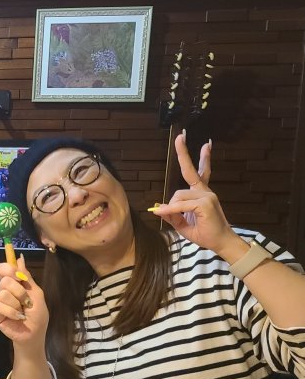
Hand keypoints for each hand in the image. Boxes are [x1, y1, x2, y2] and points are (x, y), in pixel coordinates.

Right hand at [0, 256, 47, 350]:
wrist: (34, 334)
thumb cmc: (37, 315)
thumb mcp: (36, 294)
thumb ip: (27, 277)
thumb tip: (19, 258)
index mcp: (14, 284)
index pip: (3, 269)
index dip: (8, 268)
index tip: (17, 276)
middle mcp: (4, 290)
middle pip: (5, 280)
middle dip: (19, 291)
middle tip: (26, 301)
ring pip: (2, 293)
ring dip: (16, 304)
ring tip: (22, 311)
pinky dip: (11, 312)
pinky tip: (17, 317)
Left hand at [152, 133, 238, 254]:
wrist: (220, 242)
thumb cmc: (204, 233)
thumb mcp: (182, 223)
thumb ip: (172, 214)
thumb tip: (158, 208)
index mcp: (201, 193)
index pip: (198, 172)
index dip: (201, 158)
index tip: (206, 144)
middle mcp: (205, 191)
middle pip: (190, 171)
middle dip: (184, 152)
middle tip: (180, 136)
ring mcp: (207, 195)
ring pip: (178, 196)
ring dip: (173, 209)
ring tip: (183, 221)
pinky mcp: (206, 203)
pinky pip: (180, 205)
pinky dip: (171, 210)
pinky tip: (166, 213)